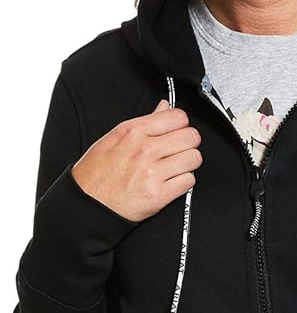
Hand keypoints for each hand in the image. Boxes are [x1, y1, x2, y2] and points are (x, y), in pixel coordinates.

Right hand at [71, 98, 202, 223]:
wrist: (87, 204)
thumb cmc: (96, 173)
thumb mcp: (114, 138)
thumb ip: (144, 122)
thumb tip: (165, 108)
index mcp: (132, 132)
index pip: (177, 117)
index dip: (182, 124)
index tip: (179, 130)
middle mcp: (143, 150)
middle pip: (190, 136)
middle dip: (189, 142)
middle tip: (181, 149)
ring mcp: (152, 173)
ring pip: (193, 158)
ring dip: (189, 162)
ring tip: (177, 166)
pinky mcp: (158, 195)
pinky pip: (188, 181)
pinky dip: (184, 181)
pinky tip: (173, 181)